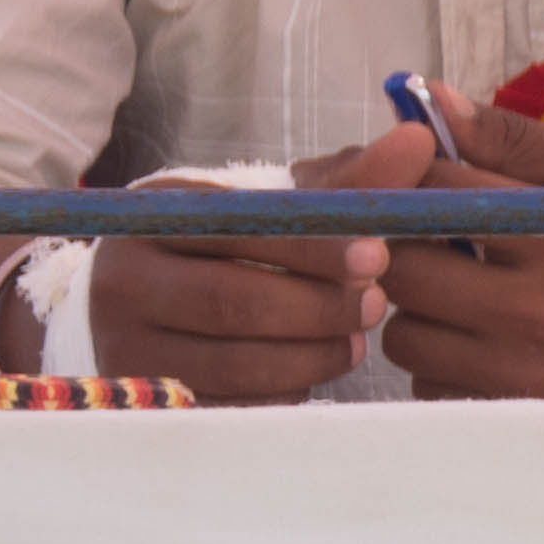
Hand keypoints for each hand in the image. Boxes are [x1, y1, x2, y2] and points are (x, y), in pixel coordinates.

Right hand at [90, 125, 423, 401]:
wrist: (143, 308)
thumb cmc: (231, 249)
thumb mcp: (273, 209)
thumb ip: (346, 182)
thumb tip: (418, 138)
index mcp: (155, 217)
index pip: (237, 232)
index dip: (313, 247)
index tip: (379, 257)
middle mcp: (124, 280)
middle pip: (232, 302)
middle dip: (319, 307)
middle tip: (375, 305)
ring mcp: (128, 346)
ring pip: (236, 363)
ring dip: (313, 355)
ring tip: (354, 342)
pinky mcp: (151, 399)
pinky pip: (233, 405)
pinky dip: (286, 389)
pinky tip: (312, 370)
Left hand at [369, 102, 543, 399]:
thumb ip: (515, 140)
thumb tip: (429, 103)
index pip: (436, 189)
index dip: (410, 178)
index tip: (415, 180)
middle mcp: (538, 307)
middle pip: (402, 267)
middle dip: (403, 246)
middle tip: (428, 240)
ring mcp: (527, 370)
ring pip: (406, 334)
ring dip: (419, 311)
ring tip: (458, 297)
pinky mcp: (522, 415)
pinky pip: (433, 387)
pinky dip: (443, 364)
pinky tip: (479, 343)